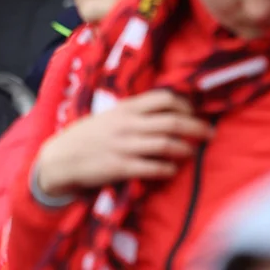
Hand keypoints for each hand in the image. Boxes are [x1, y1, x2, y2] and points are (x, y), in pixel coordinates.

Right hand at [35, 90, 213, 197]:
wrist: (60, 159)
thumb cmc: (84, 137)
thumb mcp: (106, 117)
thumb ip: (130, 114)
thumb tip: (161, 113)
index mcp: (123, 109)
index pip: (162, 99)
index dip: (184, 104)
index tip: (193, 112)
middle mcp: (127, 125)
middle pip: (172, 122)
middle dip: (196, 127)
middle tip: (208, 133)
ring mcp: (125, 146)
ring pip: (167, 145)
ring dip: (185, 149)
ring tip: (191, 152)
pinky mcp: (122, 167)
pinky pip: (154, 168)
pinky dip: (168, 169)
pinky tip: (171, 170)